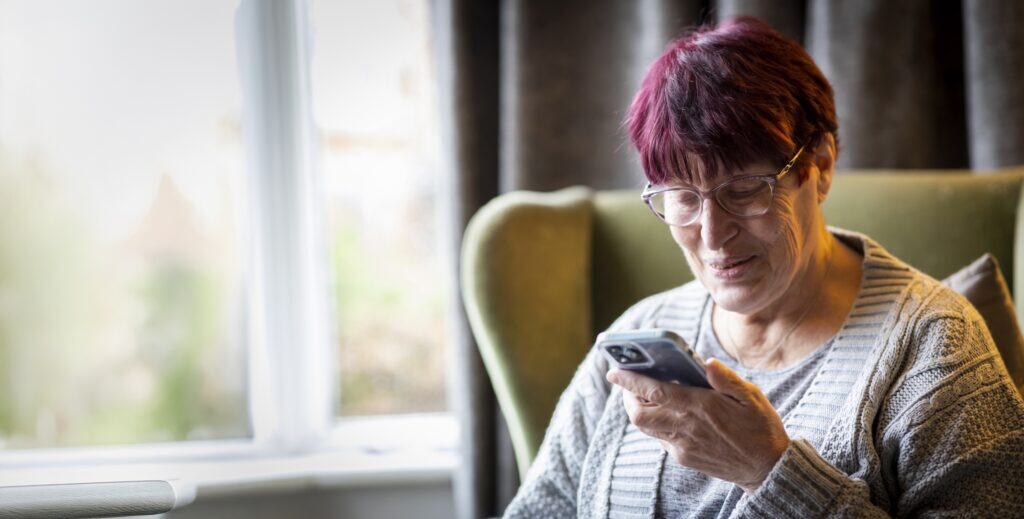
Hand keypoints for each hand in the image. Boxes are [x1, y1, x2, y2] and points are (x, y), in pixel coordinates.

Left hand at [606, 358, 789, 492]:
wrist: (767, 468)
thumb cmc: (760, 427)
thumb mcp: (751, 396)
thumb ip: (726, 379)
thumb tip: (706, 362)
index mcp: (701, 406)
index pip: (654, 390)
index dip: (630, 380)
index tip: (614, 369)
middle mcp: (687, 427)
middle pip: (639, 414)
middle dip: (627, 396)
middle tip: (629, 382)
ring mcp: (683, 445)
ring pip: (646, 427)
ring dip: (638, 410)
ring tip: (643, 394)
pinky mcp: (684, 458)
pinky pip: (660, 438)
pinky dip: (656, 423)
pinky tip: (666, 413)